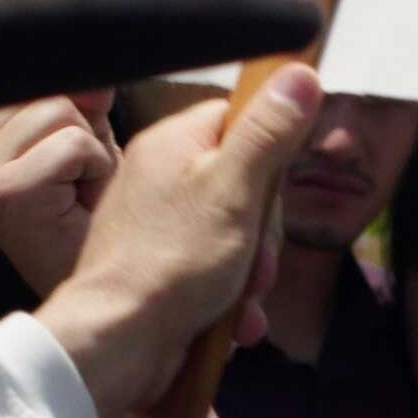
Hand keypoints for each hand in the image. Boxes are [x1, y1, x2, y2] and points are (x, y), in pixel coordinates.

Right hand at [0, 90, 119, 296]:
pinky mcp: (7, 193)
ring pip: (61, 112)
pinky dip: (96, 172)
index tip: (71, 159)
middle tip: (76, 185)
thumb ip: (80, 100)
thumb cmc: (88, 217)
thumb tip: (92, 76)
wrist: (101, 291)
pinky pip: (74, 145)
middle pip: (47, 93)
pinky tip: (81, 206)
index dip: (71, 107)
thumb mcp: (85, 140)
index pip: (29, 80)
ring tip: (77, 195)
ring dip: (91, 155)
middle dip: (82, 134)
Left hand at [37, 66, 320, 417]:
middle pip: (242, 181)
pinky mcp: (160, 266)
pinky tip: (235, 321)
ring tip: (244, 296)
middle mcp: (159, 177)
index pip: (239, 120)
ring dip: (252, 270)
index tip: (270, 194)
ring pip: (234, 231)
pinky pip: (213, 267)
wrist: (117, 344)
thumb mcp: (235, 191)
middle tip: (258, 258)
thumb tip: (299, 74)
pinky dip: (229, 295)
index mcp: (172, 144)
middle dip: (263, 230)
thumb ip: (268, 132)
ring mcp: (157, 223)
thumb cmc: (171, 264)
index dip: (270, 157)